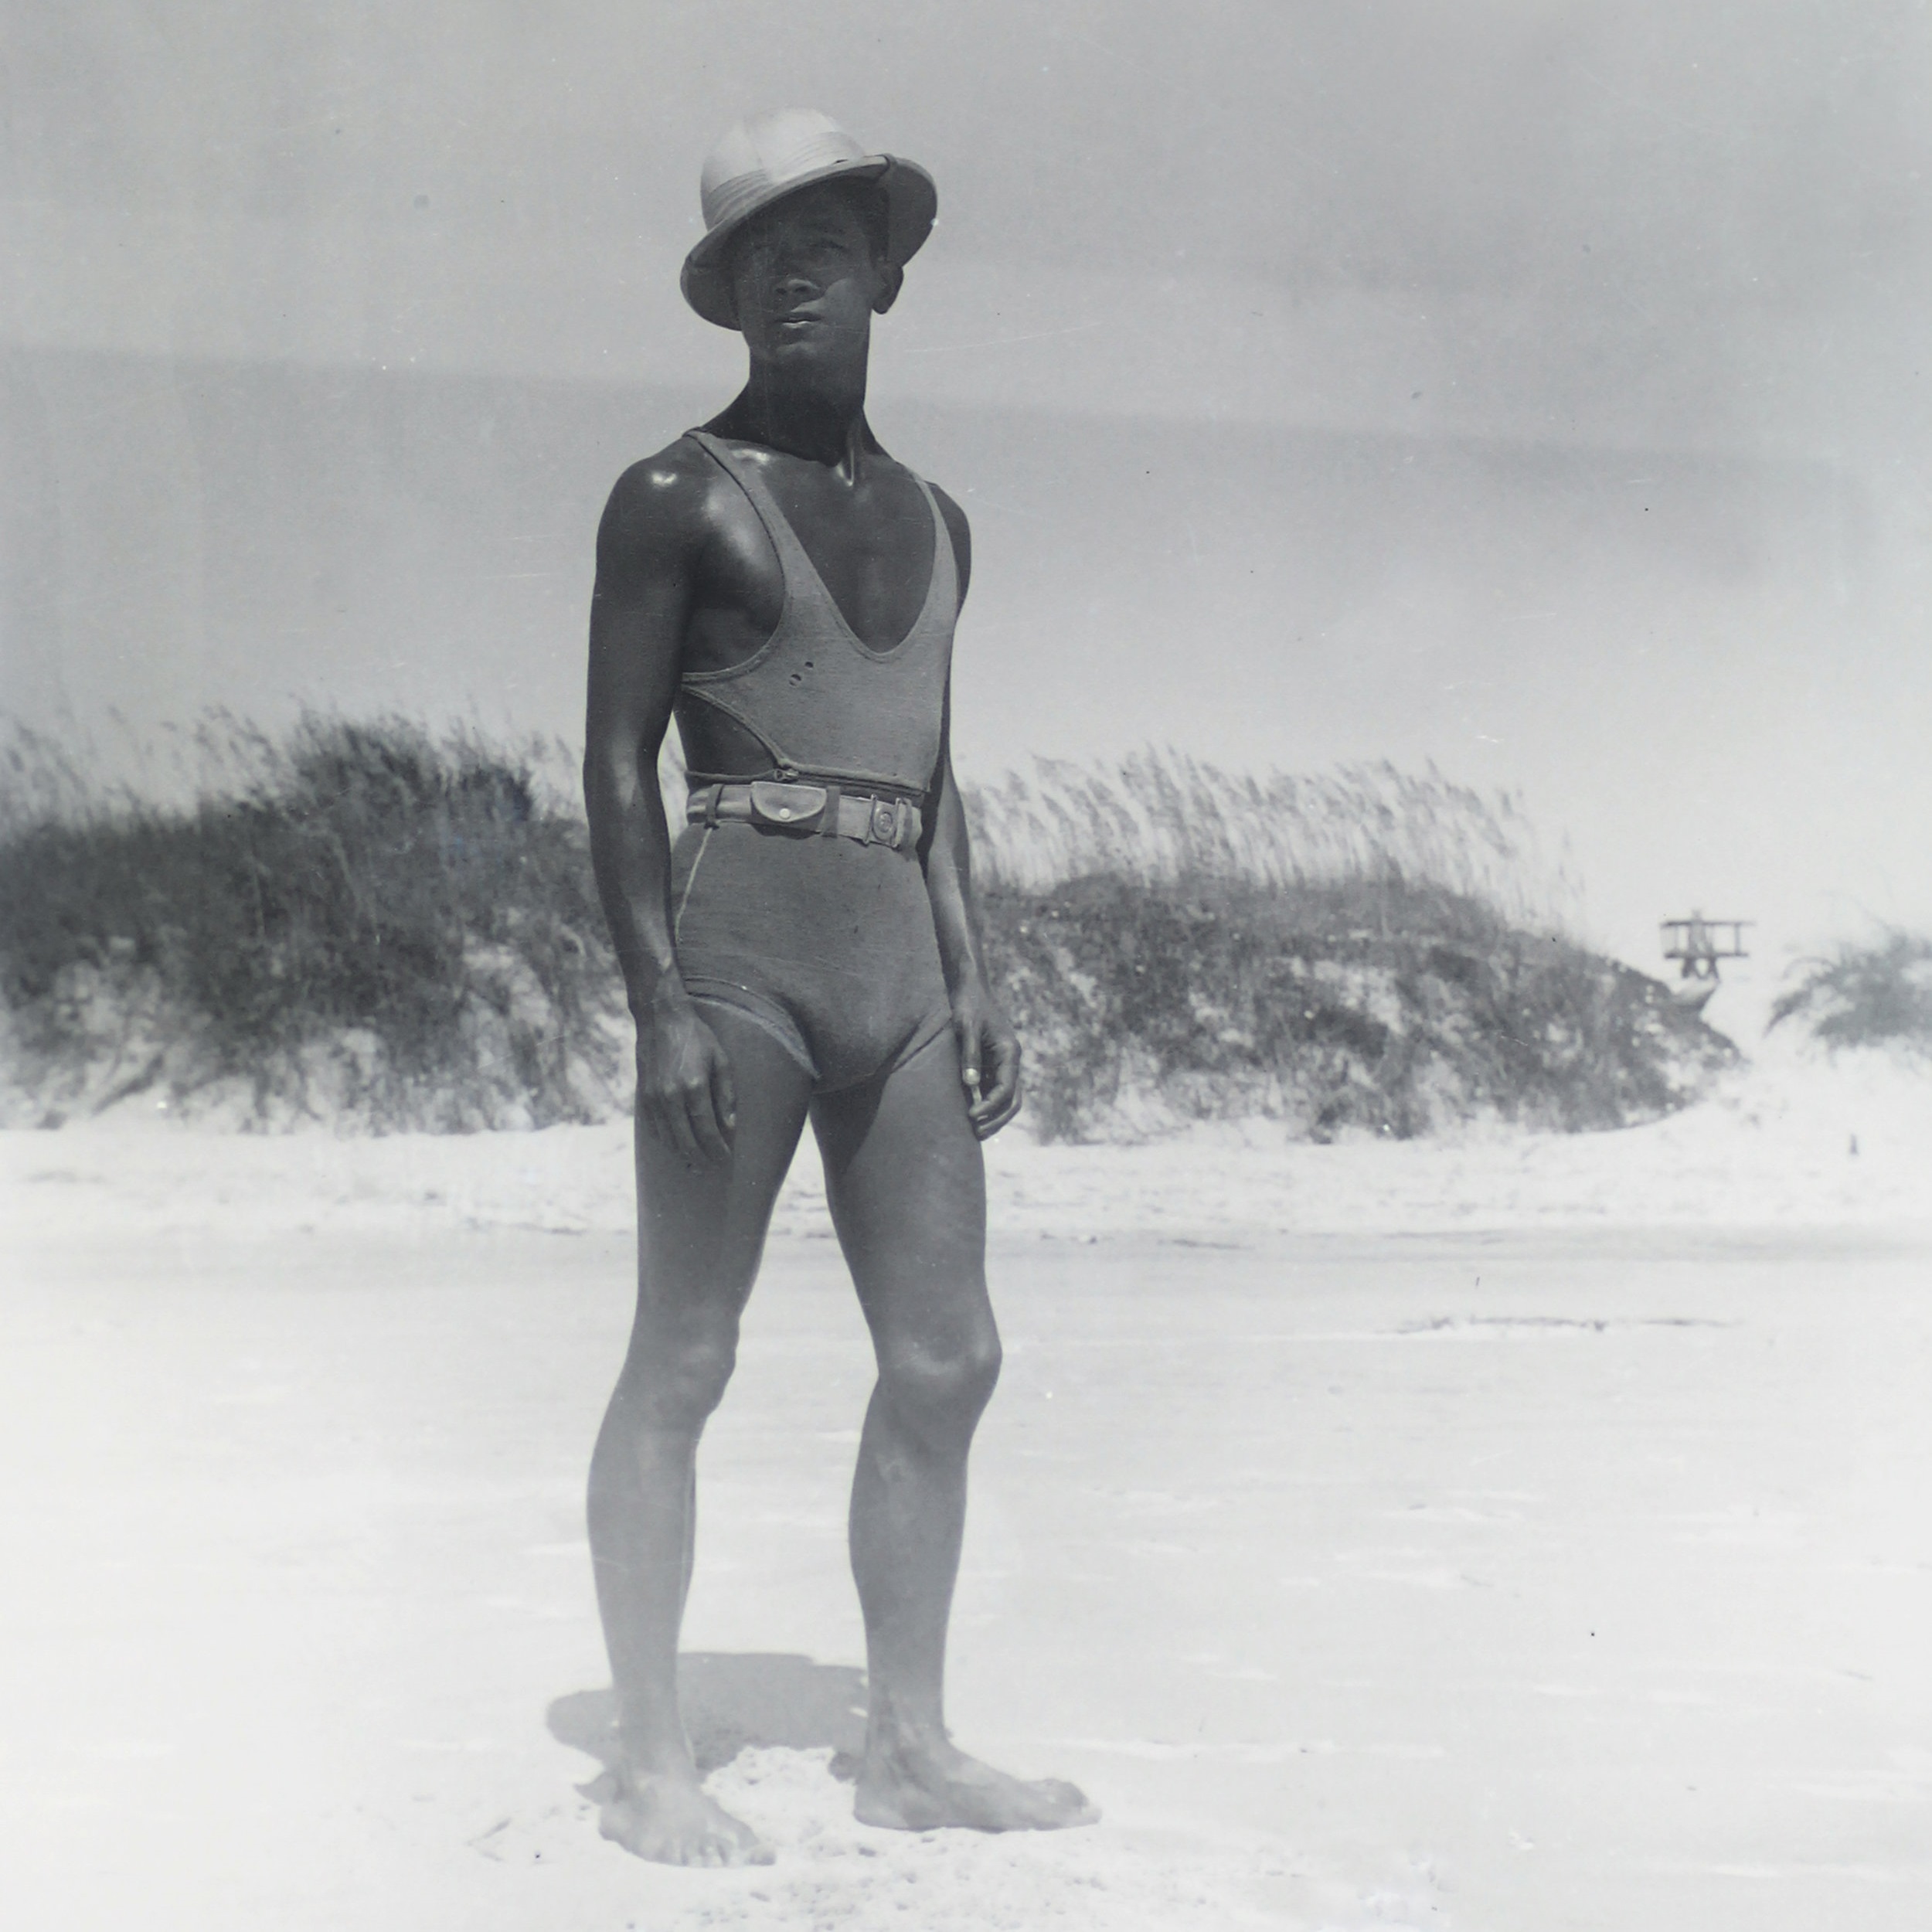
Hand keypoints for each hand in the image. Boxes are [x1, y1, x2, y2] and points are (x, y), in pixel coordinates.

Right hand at [635, 992, 736, 1164]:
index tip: (726, 1160)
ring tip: (695, 1163)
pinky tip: (677, 1146)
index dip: (717, 1149)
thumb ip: (726, 1095)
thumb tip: (730, 1126)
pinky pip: (654, 1129)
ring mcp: (654, 1098)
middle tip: (711, 1169)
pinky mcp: (643, 1097)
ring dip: (682, 1154)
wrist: (660, 1019)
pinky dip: (667, 1141)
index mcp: (693, 1087)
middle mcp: (670, 1096)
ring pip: (668, 1139)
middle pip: (685, 1140)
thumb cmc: (696, 1037)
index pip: (707, 1129)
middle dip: (700, 1159)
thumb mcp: (720, 1060)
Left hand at [952, 988, 1021, 1139]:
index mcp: (1010, 1052)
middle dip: (996, 1119)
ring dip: (993, 1116)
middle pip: (1012, 1099)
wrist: (970, 988)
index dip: (990, 1106)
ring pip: (1006, 1098)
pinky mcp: (992, 1065)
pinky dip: (986, 1105)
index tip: (971, 1116)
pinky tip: (971, 1116)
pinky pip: (994, 1091)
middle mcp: (1011, 1061)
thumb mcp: (966, 1027)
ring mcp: (1003, 1064)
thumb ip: (970, 1055)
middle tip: (976, 1134)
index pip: (1006, 1088)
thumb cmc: (969, 1005)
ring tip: (974, 1132)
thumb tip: (970, 1085)